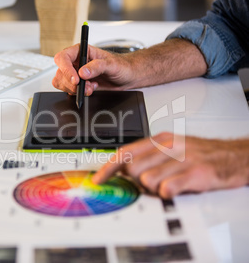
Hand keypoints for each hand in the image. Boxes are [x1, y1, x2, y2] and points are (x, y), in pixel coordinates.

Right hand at [52, 44, 135, 94]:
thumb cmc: (121, 65)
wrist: (128, 77)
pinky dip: (78, 93)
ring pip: (62, 82)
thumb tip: (82, 72)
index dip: (66, 69)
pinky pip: (69, 90)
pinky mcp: (79, 84)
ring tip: (90, 88)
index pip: (63, 58)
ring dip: (75, 89)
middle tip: (84, 87)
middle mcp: (76, 62)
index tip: (76, 79)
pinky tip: (91, 89)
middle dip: (71, 83)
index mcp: (81, 51)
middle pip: (60, 72)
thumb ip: (97, 67)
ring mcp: (76, 73)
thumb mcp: (111, 64)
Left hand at [92, 132, 248, 198]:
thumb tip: (123, 170)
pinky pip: (167, 188)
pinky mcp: (195, 173)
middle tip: (150, 183)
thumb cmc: (200, 155)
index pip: (125, 152)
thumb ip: (148, 157)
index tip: (98, 179)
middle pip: (132, 168)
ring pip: (146, 179)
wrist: (234, 156)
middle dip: (135, 181)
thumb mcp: (171, 149)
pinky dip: (167, 193)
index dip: (108, 168)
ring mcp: (182, 158)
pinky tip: (176, 189)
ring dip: (153, 189)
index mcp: (160, 139)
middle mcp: (168, 146)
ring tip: (167, 185)